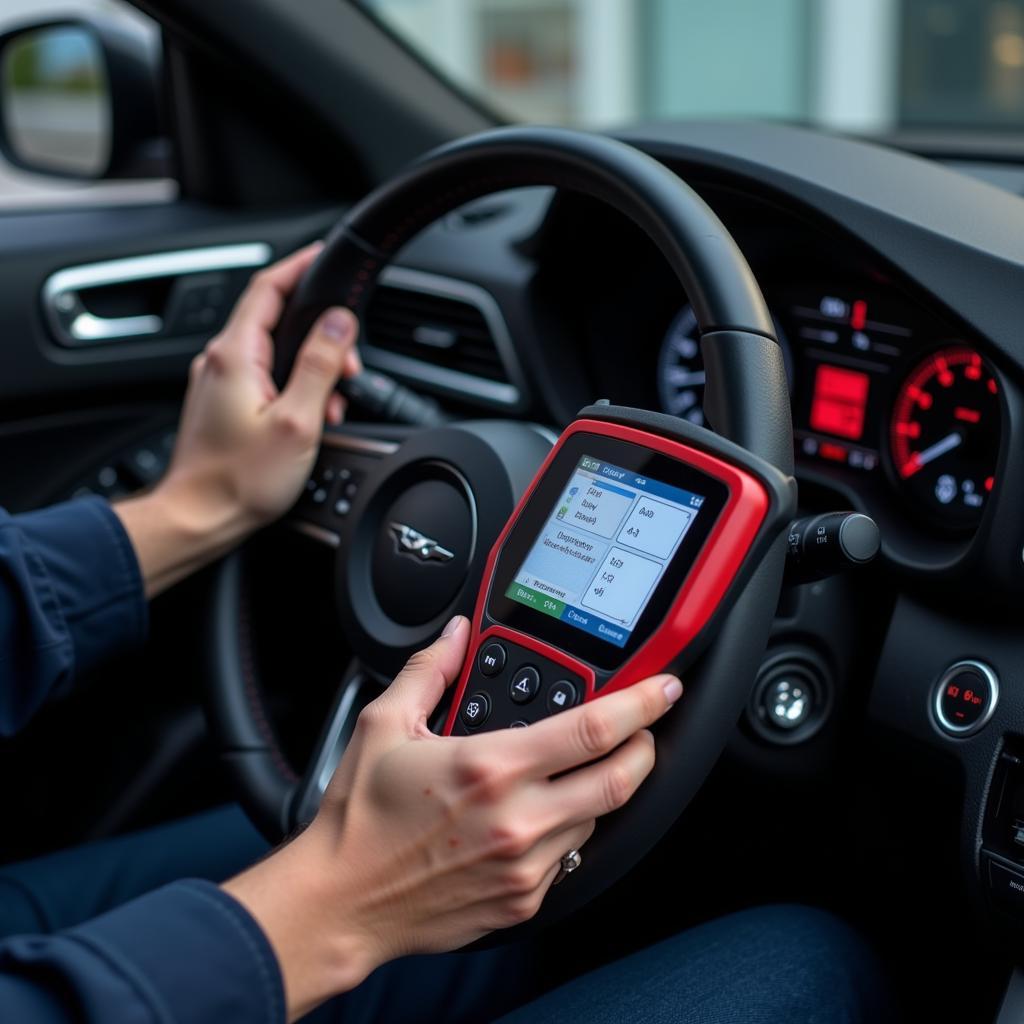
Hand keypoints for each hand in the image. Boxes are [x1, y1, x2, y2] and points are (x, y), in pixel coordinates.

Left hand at [115, 243, 360, 594]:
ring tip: (330, 404)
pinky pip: (265, 377)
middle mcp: (221, 361)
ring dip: (311, 368)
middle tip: (349, 366)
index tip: (325, 255)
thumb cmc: (241, 480)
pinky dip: (294, 386)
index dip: (300, 266)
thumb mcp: (297, 421)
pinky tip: (310, 415)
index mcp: (235, 355)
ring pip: (275, 351)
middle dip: (321, 336)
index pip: (268, 287)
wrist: (199, 517)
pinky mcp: (224, 403)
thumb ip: (320, 364)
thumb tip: (340, 322)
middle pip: (277, 320)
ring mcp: (219, 382)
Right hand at [223, 616, 681, 1020]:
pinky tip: (543, 813)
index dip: (640, 705)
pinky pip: (570, 856)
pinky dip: (570, 827)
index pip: (592, 730)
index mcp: (491, 767)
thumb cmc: (360, 819)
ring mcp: (525, 865)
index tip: (663, 689)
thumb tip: (457, 634)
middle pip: (619, 779)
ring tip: (578, 769)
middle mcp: (518, 819)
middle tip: (643, 728)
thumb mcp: (385, 725)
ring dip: (602, 787)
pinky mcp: (524, 900)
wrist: (343, 901)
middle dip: (645, 746)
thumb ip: (431, 669)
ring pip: (598, 818)